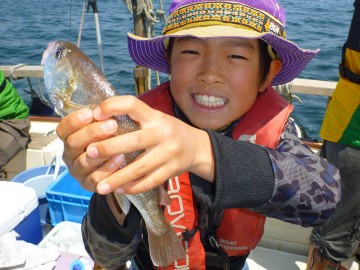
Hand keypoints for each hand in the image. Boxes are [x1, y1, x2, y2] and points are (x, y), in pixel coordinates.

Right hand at [56, 108, 123, 190]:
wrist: (123, 167)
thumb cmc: (112, 141)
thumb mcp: (106, 127)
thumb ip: (103, 118)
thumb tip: (109, 105)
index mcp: (70, 138)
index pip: (63, 129)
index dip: (74, 121)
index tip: (90, 113)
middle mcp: (70, 155)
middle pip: (73, 144)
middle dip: (92, 133)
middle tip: (112, 125)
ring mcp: (78, 171)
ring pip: (83, 162)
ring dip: (101, 151)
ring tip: (118, 142)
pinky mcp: (89, 185)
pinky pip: (95, 178)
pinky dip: (108, 168)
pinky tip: (121, 158)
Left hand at [86, 95, 214, 194]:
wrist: (197, 146)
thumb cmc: (168, 130)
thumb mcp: (154, 118)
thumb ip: (133, 118)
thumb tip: (98, 120)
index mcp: (154, 116)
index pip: (132, 104)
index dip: (112, 107)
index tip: (95, 115)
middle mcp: (162, 133)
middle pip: (133, 141)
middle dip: (109, 148)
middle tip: (89, 153)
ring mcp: (168, 153)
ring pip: (140, 168)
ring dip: (117, 178)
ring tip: (99, 186)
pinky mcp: (172, 170)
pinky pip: (149, 182)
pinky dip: (133, 187)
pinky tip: (119, 190)